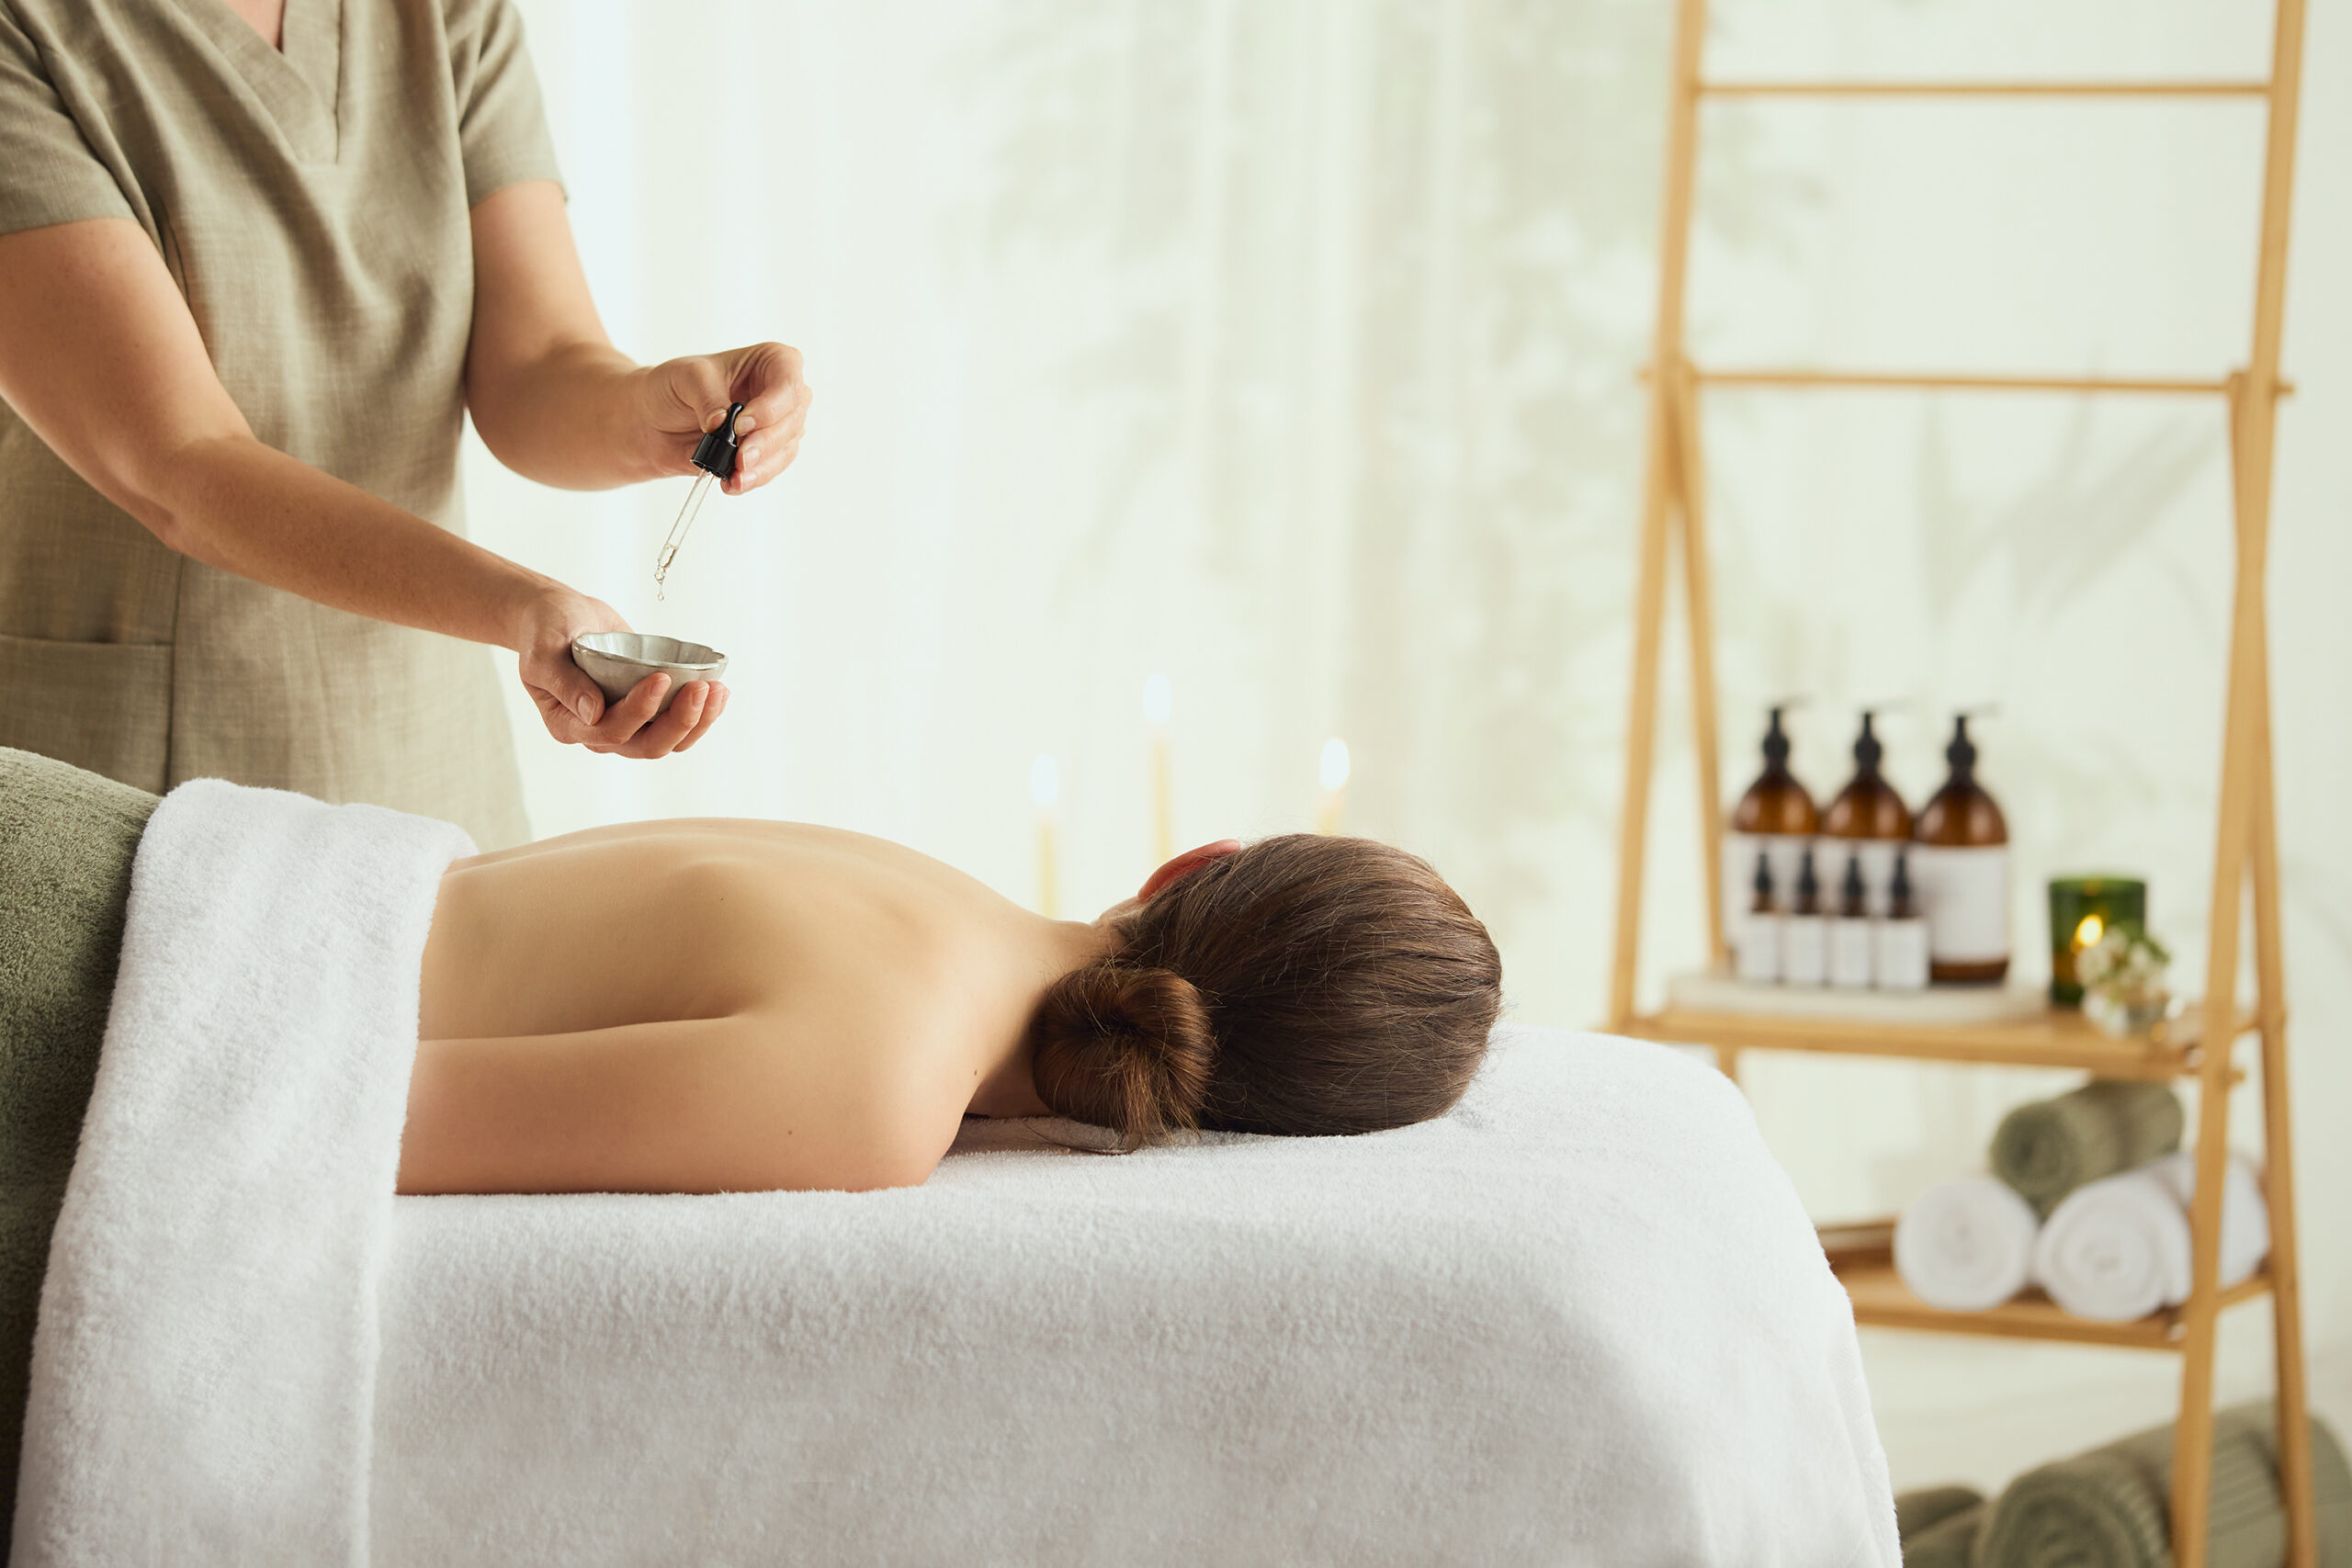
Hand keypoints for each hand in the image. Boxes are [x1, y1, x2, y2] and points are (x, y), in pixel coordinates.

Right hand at [513, 589, 729, 758]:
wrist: (560, 617)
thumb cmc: (545, 631)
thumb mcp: (544, 651)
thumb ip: (564, 681)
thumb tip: (593, 713)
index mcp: (568, 725)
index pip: (611, 731)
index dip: (640, 710)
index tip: (660, 677)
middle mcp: (599, 732)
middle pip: (648, 746)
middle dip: (680, 721)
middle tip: (701, 687)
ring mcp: (627, 723)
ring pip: (669, 740)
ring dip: (698, 721)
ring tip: (718, 690)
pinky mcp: (648, 709)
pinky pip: (677, 723)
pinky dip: (701, 712)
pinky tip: (718, 690)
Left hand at [635, 341, 811, 496]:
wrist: (652, 420)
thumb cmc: (673, 387)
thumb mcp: (686, 377)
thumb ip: (706, 396)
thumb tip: (721, 422)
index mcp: (770, 362)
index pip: (789, 382)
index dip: (771, 406)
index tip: (741, 424)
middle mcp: (780, 394)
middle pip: (792, 421)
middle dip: (766, 443)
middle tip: (740, 458)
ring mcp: (776, 426)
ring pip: (785, 449)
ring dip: (762, 467)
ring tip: (735, 477)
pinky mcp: (764, 455)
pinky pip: (770, 470)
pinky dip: (753, 479)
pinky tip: (732, 483)